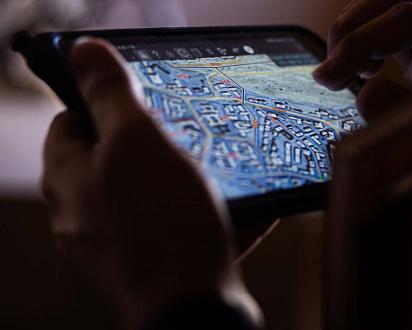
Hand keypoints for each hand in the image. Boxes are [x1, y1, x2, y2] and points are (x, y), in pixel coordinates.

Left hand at [42, 39, 260, 329]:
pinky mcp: (151, 267)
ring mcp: (117, 246)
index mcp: (69, 181)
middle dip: (152, 145)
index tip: (145, 100)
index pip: (70, 122)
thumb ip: (109, 95)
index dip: (105, 103)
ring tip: (217, 174)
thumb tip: (84, 51)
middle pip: (114, 161)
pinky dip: (199, 216)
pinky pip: (174, 229)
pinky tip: (234, 211)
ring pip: (149, 196)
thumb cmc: (162, 226)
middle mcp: (83, 217)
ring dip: (183, 181)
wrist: (193, 313)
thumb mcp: (136, 143)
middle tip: (189, 137)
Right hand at [313, 0, 411, 118]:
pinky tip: (363, 70)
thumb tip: (366, 92)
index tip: (328, 77)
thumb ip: (407, 119)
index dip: (362, 43)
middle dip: (353, 29)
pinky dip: (364, 41)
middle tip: (331, 73)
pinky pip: (391, 25)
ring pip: (390, 4)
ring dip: (355, 31)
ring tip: (345, 72)